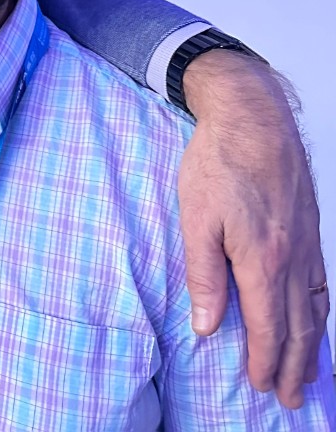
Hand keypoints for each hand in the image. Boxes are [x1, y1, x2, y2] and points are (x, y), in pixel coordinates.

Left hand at [178, 49, 325, 408]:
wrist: (253, 119)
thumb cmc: (218, 163)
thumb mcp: (196, 220)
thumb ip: (203, 276)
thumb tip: (208, 325)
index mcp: (262, 260)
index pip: (268, 326)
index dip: (267, 360)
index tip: (263, 386)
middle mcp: (293, 259)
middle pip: (299, 326)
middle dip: (295, 366)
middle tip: (293, 399)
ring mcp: (307, 245)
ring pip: (316, 308)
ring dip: (313, 345)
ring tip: (308, 374)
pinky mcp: (310, 231)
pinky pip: (321, 283)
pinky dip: (322, 311)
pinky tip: (317, 320)